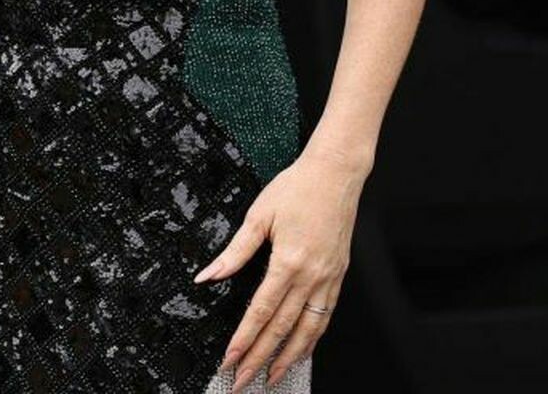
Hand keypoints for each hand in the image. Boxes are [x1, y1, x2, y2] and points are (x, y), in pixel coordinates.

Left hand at [194, 144, 365, 390]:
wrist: (335, 173)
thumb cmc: (297, 187)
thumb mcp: (258, 216)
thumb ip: (234, 252)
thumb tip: (208, 275)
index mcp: (289, 261)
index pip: (261, 311)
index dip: (245, 339)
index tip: (231, 359)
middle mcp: (312, 276)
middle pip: (283, 328)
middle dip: (261, 358)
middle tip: (244, 381)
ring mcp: (329, 278)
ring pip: (309, 329)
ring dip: (289, 357)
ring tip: (273, 377)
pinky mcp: (339, 276)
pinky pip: (325, 316)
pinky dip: (312, 338)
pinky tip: (302, 350)